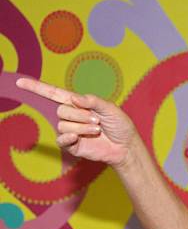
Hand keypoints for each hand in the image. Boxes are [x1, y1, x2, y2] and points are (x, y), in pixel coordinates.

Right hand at [15, 78, 137, 167]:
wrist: (125, 146)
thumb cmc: (120, 125)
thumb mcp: (110, 108)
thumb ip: (93, 101)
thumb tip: (74, 98)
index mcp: (79, 103)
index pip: (53, 94)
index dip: (37, 88)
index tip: (20, 82)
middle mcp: (72, 116)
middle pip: (61, 110)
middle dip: (81, 115)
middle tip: (98, 120)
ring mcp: (70, 130)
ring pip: (63, 125)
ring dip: (83, 127)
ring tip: (97, 130)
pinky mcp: (72, 145)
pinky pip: (61, 140)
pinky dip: (69, 137)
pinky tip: (78, 138)